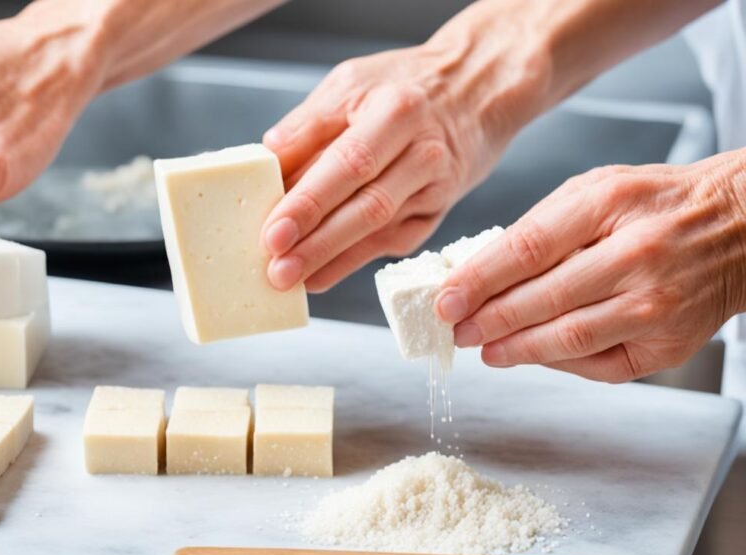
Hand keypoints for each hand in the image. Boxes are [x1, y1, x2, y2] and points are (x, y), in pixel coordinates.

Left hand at [259, 46, 493, 291]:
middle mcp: (423, 153)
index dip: (309, 202)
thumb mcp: (352, 83)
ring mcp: (435, 188)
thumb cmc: (404, 85)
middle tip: (276, 270)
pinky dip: (351, 261)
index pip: (348, 164)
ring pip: (379, 231)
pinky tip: (319, 276)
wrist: (476, 89)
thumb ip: (309, 123)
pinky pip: (391, 242)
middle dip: (317, 244)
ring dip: (330, 259)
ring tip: (289, 279)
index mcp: (397, 112)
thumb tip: (268, 161)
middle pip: (367, 207)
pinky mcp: (436, 213)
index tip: (274, 232)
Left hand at [435, 151, 745, 381]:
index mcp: (610, 205)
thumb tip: (479, 271)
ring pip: (566, 339)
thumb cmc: (658, 204)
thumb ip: (540, 226)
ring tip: (484, 349)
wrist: (742, 226)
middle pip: (541, 299)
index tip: (445, 300)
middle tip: (455, 328)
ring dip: (514, 349)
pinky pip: (598, 364)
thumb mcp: (596, 190)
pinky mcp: (668, 345)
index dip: (477, 280)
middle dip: (486, 320)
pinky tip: (530, 354)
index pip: (526, 249)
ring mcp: (655, 305)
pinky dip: (557, 363)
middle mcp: (636, 256)